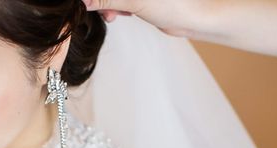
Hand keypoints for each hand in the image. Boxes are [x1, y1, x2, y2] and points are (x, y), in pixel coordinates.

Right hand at [81, 0, 211, 36]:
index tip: (88, 4)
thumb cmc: (171, 4)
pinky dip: (118, 7)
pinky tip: (123, 14)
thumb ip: (107, 0)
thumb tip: (84, 1)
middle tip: (103, 11)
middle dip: (102, 0)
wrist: (192, 17)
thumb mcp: (134, 1)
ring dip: (108, 4)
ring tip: (114, 15)